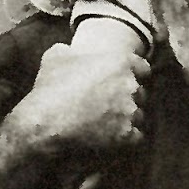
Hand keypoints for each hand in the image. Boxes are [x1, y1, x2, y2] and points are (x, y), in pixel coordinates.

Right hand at [5, 42, 149, 158]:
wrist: (45, 125)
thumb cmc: (50, 89)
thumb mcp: (55, 57)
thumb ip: (69, 50)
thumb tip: (68, 50)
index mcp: (120, 63)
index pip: (143, 68)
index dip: (133, 75)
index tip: (121, 82)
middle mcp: (131, 86)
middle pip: (141, 93)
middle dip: (128, 98)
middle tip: (110, 104)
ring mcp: (131, 112)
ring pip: (139, 115)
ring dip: (128, 118)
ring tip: (109, 123)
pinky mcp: (127, 135)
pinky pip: (135, 136)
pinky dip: (125, 138)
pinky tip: (110, 137)